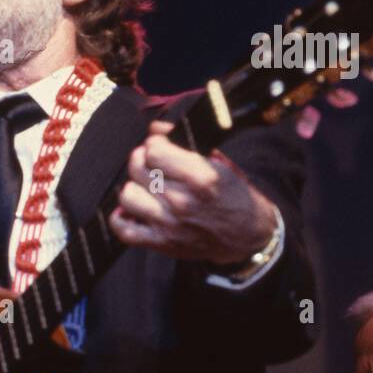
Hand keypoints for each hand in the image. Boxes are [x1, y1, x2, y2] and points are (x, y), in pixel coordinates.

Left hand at [109, 121, 278, 264]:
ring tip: (147, 186)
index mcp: (201, 178)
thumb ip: (185, 144)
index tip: (160, 145)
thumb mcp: (219, 164)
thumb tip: (155, 128)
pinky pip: (124, 230)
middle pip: (138, 169)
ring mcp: (170, 225)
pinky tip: (133, 209)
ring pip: (128, 195)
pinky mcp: (162, 243)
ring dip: (135, 187)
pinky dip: (122, 218)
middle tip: (153, 163)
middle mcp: (182, 202)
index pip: (154, 150)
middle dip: (143, 160)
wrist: (249, 236)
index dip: (155, 143)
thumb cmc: (235, 197)